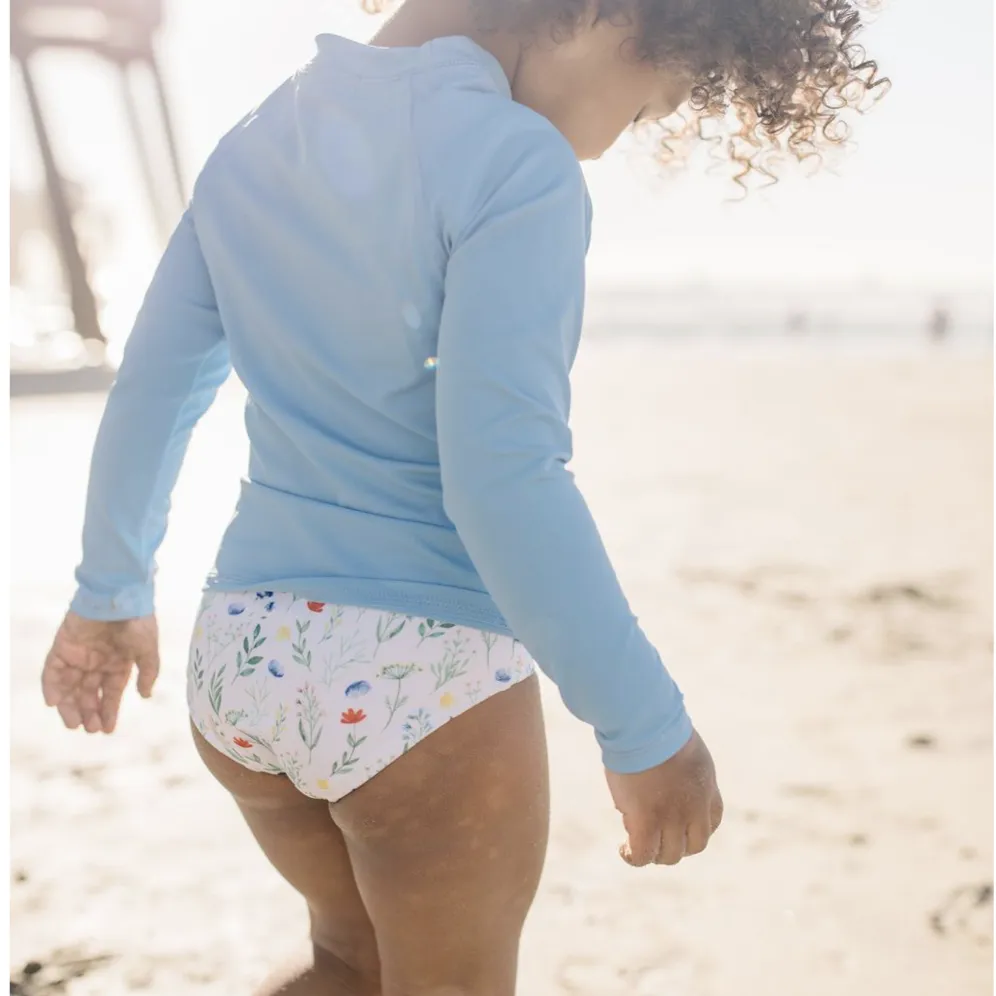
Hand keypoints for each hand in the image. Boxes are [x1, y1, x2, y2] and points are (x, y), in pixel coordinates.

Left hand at [41, 612, 159, 733]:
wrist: (118, 595)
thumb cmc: (137, 621)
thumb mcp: (148, 649)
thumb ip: (147, 672)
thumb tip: (145, 696)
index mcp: (118, 663)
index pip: (111, 693)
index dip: (109, 711)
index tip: (106, 730)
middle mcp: (98, 662)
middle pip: (88, 693)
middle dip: (88, 712)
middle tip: (88, 729)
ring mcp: (79, 655)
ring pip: (70, 686)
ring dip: (70, 705)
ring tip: (73, 723)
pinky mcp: (62, 646)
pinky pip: (53, 670)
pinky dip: (52, 686)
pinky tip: (54, 702)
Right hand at [604, 728, 722, 866]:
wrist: (644, 726)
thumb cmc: (656, 726)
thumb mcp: (680, 747)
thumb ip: (676, 769)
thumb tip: (656, 784)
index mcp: (707, 786)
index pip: (713, 822)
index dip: (695, 830)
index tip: (679, 826)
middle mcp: (695, 808)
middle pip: (694, 846)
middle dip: (676, 845)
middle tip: (655, 837)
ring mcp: (672, 818)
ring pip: (669, 855)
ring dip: (654, 853)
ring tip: (635, 845)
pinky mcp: (646, 822)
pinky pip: (642, 854)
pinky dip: (633, 856)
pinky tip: (623, 849)